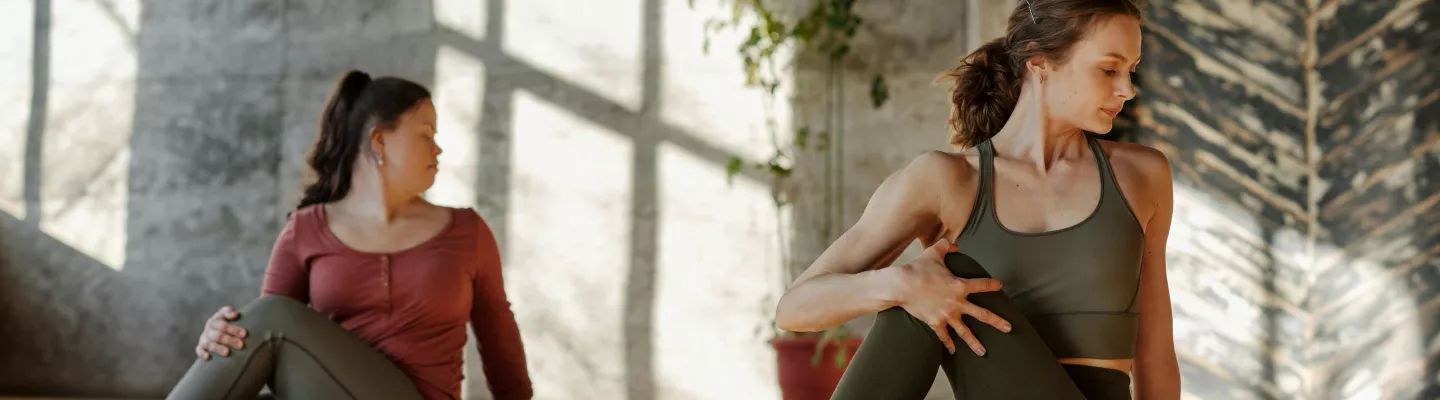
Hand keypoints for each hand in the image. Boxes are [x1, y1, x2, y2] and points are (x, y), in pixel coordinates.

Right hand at [195, 306, 246, 359]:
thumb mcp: (230, 314)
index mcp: (215, 320)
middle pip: (218, 335)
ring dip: (218, 348)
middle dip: (229, 340)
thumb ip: (230, 312)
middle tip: (241, 345)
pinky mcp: (201, 347)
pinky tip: (209, 357)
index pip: (224, 324)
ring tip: (228, 353)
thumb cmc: (229, 323)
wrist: (219, 330)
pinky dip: (202, 353)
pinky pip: (199, 350)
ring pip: (209, 343)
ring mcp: (204, 338)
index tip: (245, 334)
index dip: (234, 329)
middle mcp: (208, 329)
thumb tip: (235, 314)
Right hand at [894, 241, 1009, 355]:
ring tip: (983, 352)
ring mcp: (947, 315)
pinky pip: (944, 336)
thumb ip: (946, 246)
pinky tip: (953, 352)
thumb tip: (955, 246)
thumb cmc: (917, 268)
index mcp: (960, 285)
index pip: (982, 285)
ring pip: (965, 331)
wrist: (901, 285)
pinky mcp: (935, 322)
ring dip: (975, 343)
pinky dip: (948, 344)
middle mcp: (957, 302)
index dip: (993, 285)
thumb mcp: (933, 252)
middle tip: (1009, 328)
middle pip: (982, 314)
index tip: (999, 285)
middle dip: (997, 322)